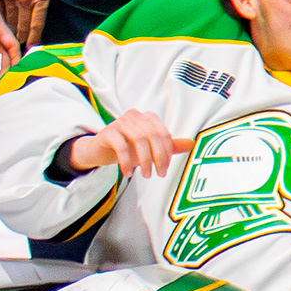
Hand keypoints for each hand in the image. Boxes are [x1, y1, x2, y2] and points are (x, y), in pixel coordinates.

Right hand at [0, 0, 51, 50]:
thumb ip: (41, 0)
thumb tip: (38, 15)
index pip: (37, 23)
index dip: (34, 37)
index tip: (31, 45)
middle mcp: (24, 0)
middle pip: (23, 25)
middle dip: (21, 36)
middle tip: (19, 46)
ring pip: (9, 20)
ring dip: (9, 31)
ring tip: (9, 39)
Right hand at [67, 107, 193, 177]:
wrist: (99, 150)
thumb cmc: (127, 147)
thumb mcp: (149, 148)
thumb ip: (169, 145)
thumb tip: (191, 143)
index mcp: (148, 117)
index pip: (164, 133)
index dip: (168, 151)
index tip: (166, 167)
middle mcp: (135, 116)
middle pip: (153, 136)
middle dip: (158, 157)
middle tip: (158, 174)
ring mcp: (120, 122)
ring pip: (139, 140)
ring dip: (144, 160)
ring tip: (145, 174)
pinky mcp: (108, 132)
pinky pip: (121, 146)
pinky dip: (126, 161)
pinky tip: (128, 172)